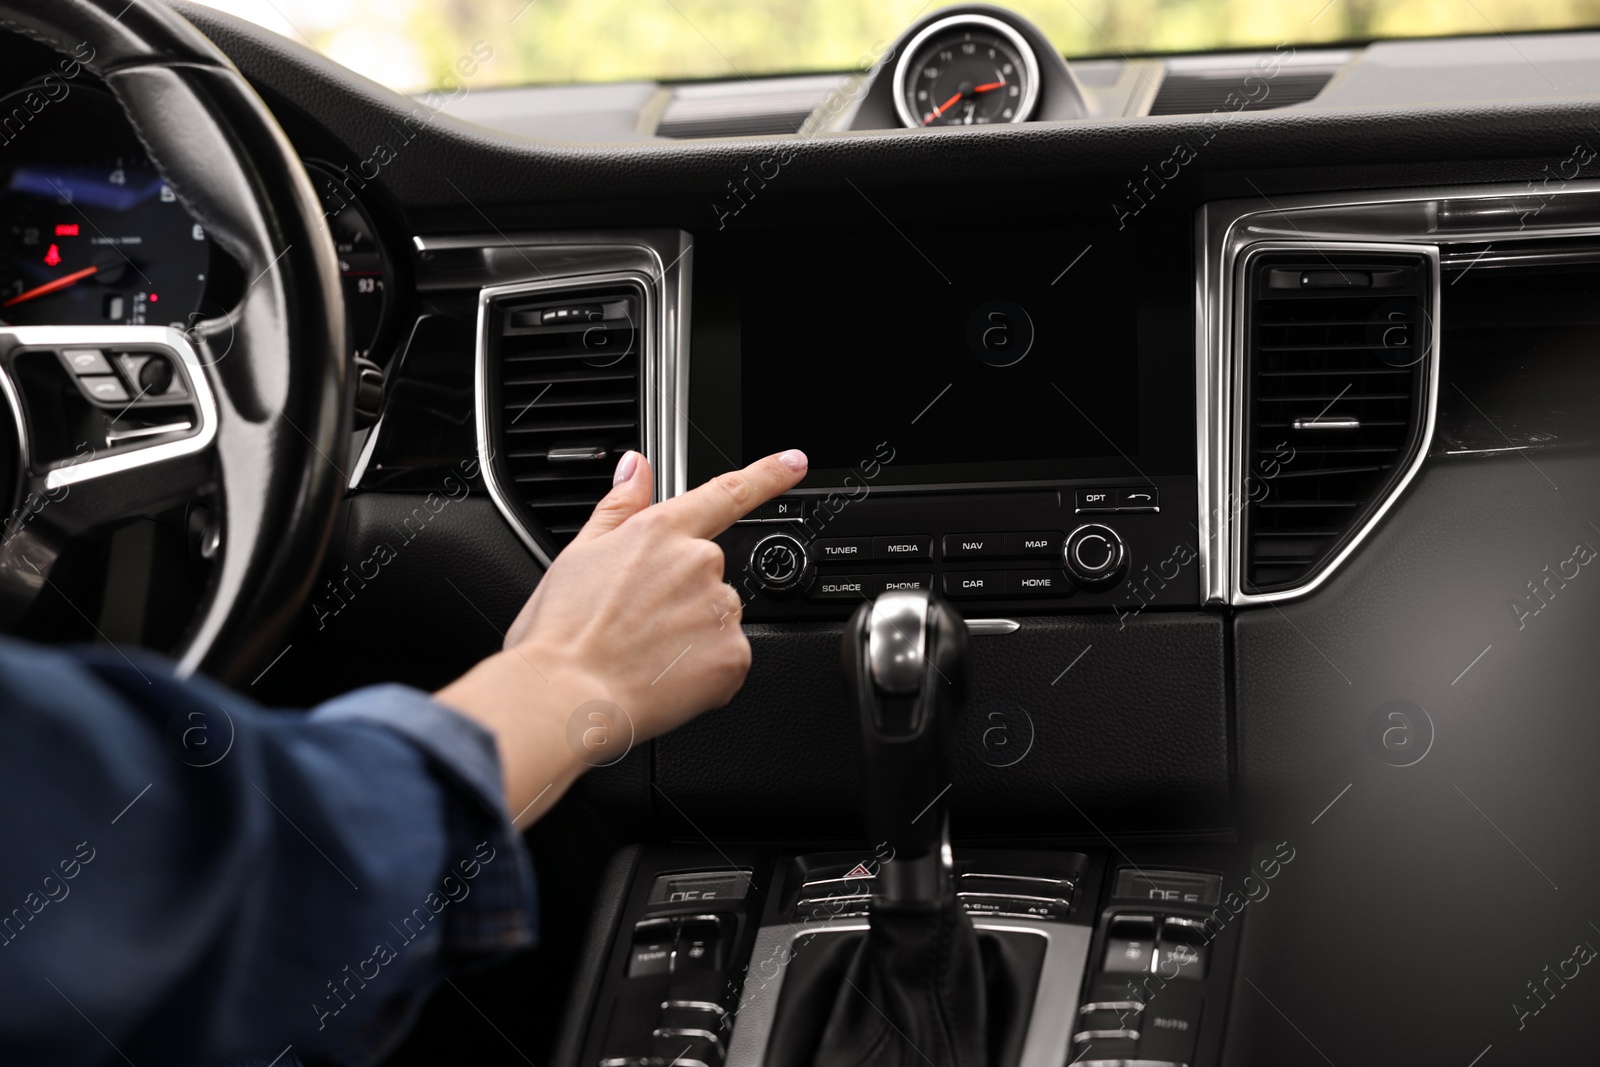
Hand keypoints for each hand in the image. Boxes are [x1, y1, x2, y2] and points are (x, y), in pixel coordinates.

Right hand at [435, 448, 807, 826]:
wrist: (566, 696)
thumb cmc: (562, 632)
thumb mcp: (579, 552)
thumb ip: (619, 505)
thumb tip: (636, 466)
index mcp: (662, 531)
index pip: (727, 493)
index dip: (768, 474)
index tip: (794, 462)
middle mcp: (699, 562)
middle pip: (710, 573)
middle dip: (683, 596)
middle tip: (638, 625)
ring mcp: (721, 609)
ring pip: (718, 618)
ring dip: (693, 635)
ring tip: (645, 655)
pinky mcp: (733, 656)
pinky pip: (726, 660)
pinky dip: (703, 672)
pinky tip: (664, 678)